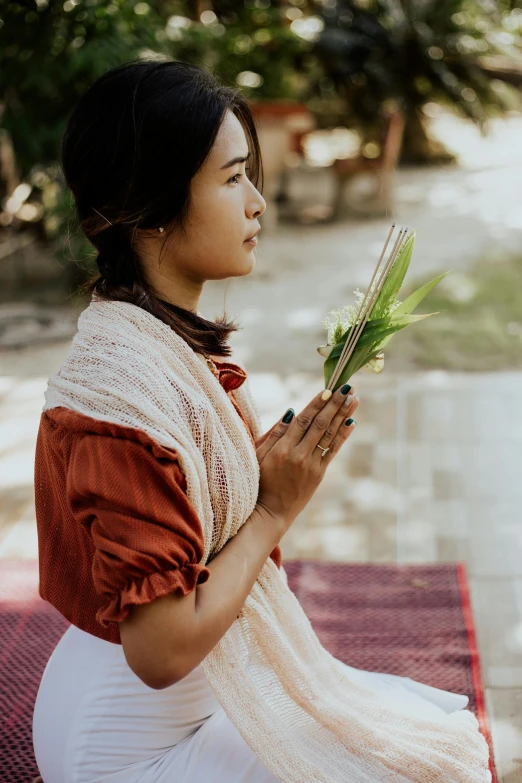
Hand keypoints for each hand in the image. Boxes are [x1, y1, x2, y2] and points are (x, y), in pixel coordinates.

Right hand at [255, 384, 358, 535]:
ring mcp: (311, 465)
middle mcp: (298, 455)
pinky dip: (342, 435)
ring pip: (329, 435)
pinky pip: (333, 451)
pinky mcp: (318, 474)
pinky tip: (351, 422)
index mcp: (282, 449)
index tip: (328, 388)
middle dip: (335, 404)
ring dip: (343, 415)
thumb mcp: (259, 455)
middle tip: (347, 387)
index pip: (303, 419)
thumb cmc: (260, 482)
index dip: (317, 403)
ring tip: (354, 399)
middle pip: (320, 424)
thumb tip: (292, 411)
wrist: (270, 513)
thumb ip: (274, 433)